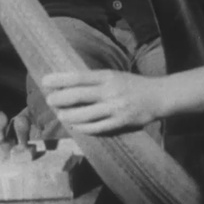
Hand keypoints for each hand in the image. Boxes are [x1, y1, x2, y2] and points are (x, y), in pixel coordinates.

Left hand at [42, 69, 164, 134]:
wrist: (157, 96)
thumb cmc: (131, 85)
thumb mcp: (114, 75)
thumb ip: (94, 81)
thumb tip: (68, 85)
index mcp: (107, 76)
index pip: (78, 77)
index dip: (60, 79)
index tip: (45, 81)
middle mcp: (110, 91)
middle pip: (78, 96)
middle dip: (60, 99)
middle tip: (49, 100)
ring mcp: (115, 108)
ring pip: (85, 115)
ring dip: (69, 116)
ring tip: (61, 115)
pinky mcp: (120, 122)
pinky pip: (97, 128)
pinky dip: (83, 128)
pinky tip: (76, 126)